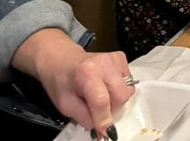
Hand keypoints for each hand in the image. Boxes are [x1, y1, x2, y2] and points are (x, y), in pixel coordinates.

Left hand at [11, 28, 133, 136]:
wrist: (61, 60)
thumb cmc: (61, 82)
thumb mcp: (66, 105)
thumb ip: (85, 118)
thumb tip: (101, 130)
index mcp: (86, 74)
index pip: (101, 101)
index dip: (104, 120)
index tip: (104, 132)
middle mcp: (104, 63)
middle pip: (121, 95)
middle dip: (112, 110)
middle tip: (99, 112)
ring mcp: (114, 59)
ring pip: (127, 89)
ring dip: (116, 100)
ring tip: (102, 96)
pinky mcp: (121, 57)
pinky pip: (128, 81)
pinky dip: (119, 88)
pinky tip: (106, 85)